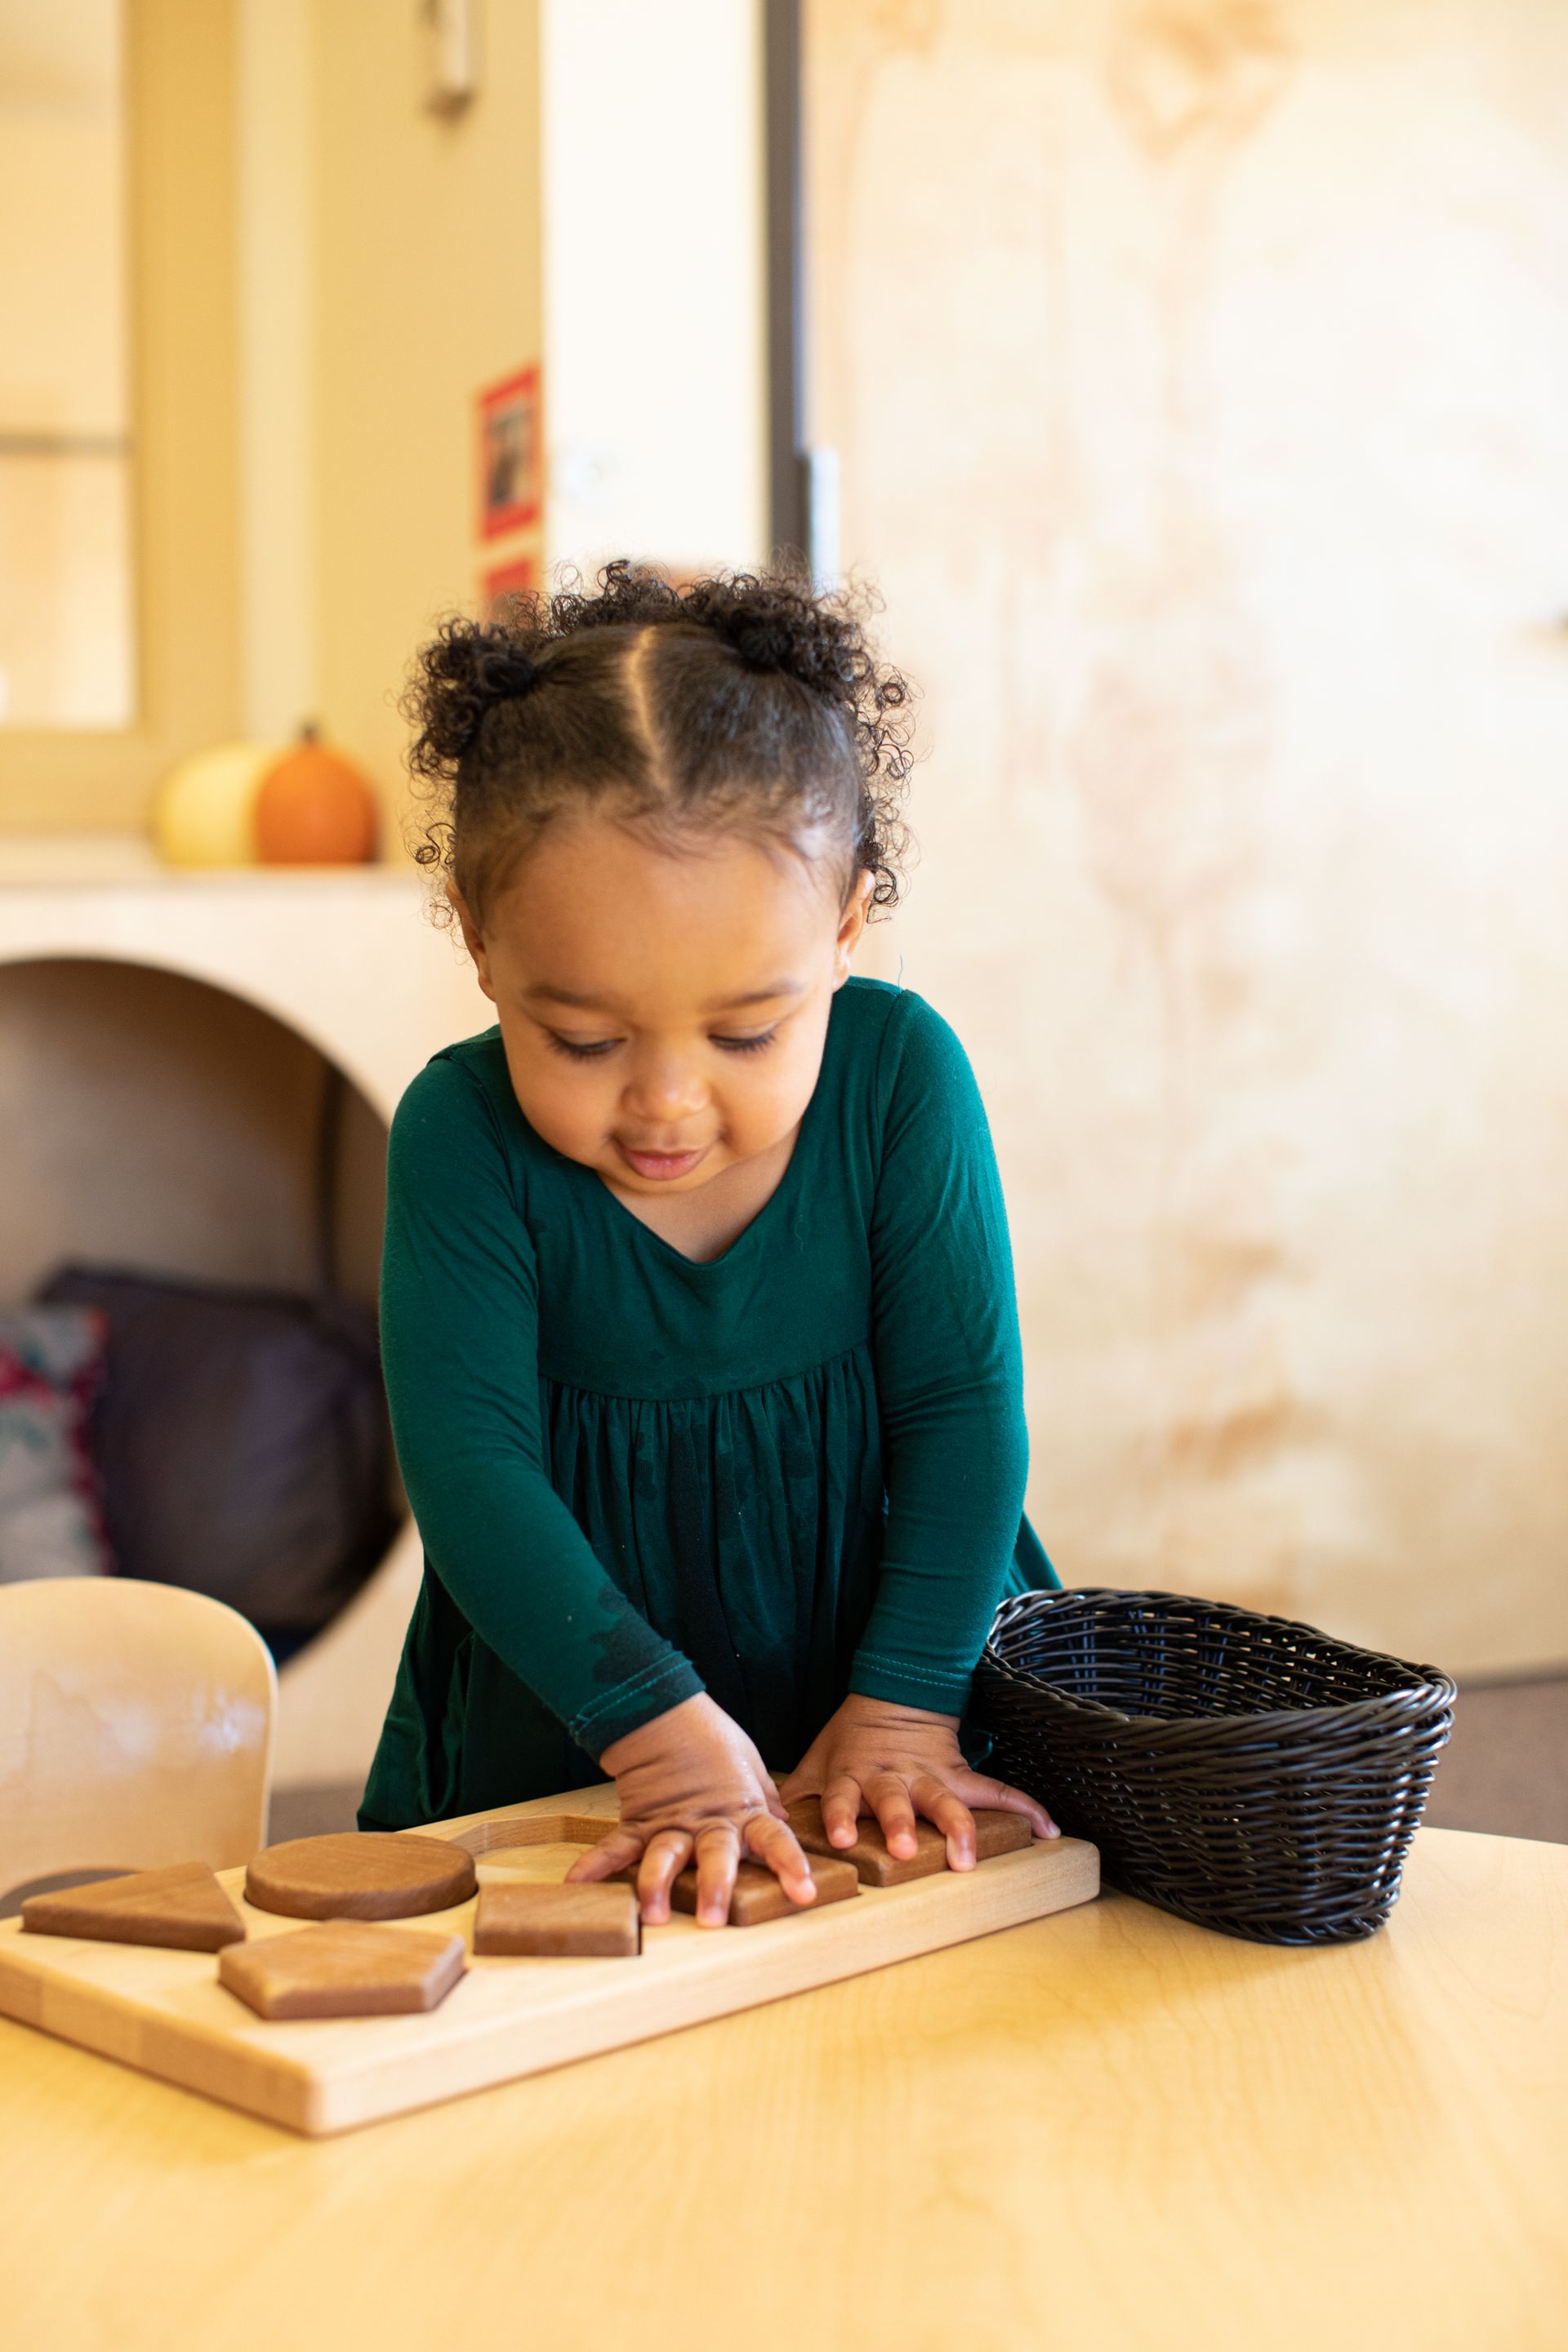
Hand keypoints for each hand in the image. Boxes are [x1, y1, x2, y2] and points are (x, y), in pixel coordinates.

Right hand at [565, 1692, 816, 1927]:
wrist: (667, 1712)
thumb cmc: (714, 1741)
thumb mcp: (751, 1767)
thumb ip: (764, 1801)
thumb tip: (783, 1824)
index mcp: (743, 1811)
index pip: (774, 1838)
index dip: (790, 1865)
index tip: (803, 1892)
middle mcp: (709, 1824)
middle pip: (714, 1856)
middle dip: (714, 1887)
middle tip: (712, 1920)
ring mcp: (672, 1825)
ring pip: (665, 1857)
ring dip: (657, 1886)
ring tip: (651, 1913)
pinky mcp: (639, 1822)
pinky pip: (616, 1846)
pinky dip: (596, 1865)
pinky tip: (576, 1884)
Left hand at [779, 1693, 1056, 1869]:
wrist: (897, 1694)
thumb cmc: (851, 1740)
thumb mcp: (818, 1761)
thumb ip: (794, 1794)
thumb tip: (760, 1827)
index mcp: (856, 1777)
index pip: (844, 1798)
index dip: (842, 1818)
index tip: (840, 1840)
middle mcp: (893, 1780)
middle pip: (896, 1803)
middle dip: (899, 1825)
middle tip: (901, 1851)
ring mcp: (930, 1778)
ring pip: (946, 1803)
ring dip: (958, 1830)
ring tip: (968, 1859)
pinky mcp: (961, 1777)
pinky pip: (998, 1793)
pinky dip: (1026, 1810)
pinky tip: (1051, 1831)